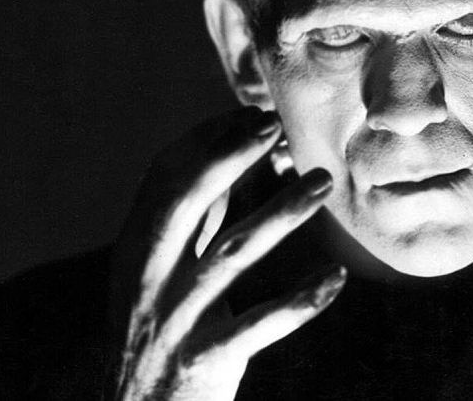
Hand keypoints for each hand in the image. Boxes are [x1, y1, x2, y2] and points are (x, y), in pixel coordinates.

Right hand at [110, 107, 344, 400]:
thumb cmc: (161, 338)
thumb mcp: (162, 276)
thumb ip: (196, 224)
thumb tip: (241, 160)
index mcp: (137, 251)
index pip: (165, 179)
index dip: (207, 140)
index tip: (252, 112)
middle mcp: (149, 278)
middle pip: (184, 203)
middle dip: (227, 157)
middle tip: (272, 124)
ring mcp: (176, 319)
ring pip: (232, 256)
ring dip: (280, 213)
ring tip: (322, 182)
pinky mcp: (205, 359)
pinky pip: (259, 324)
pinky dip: (300, 300)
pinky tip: (334, 278)